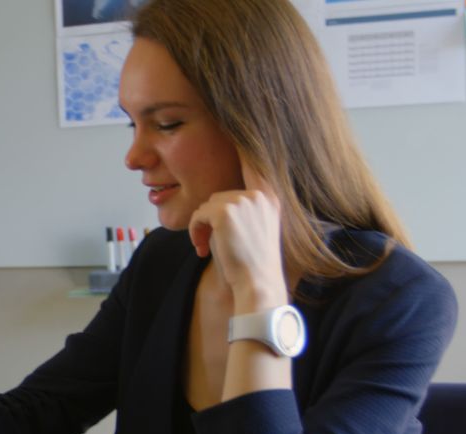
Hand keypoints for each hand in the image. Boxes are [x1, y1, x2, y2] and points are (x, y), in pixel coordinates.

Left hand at [188, 157, 287, 310]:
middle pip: (219, 193)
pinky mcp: (226, 212)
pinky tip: (203, 249)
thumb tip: (217, 197)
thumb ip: (243, 205)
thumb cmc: (252, 261)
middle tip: (211, 242)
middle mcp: (260, 194)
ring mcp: (244, 200)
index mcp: (270, 195)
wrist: (257, 283)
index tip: (235, 117)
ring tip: (209, 247)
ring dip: (202, 227)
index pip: (254, 160)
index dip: (244, 142)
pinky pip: (199, 214)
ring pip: (207, 204)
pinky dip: (196, 231)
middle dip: (210, 218)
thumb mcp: (255, 226)